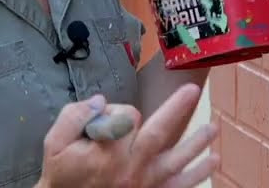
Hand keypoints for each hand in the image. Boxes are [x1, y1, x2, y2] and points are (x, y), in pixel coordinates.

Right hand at [37, 85, 217, 187]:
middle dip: (177, 109)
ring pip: (177, 161)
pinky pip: (179, 186)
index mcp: (107, 152)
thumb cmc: (61, 175)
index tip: (108, 114)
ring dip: (197, 143)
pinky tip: (212, 161)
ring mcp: (144, 185)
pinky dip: (197, 174)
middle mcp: (130, 168)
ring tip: (213, 127)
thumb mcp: (54, 142)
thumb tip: (101, 101)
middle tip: (193, 90)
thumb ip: (75, 116)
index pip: (127, 117)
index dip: (120, 109)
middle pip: (160, 133)